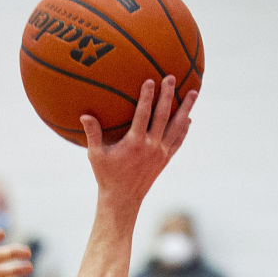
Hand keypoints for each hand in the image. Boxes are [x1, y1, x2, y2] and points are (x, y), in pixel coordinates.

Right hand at [80, 77, 196, 206]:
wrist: (123, 200)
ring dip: (186, 109)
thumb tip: (84, 115)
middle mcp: (151, 147)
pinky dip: (184, 129)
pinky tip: (188, 118)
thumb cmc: (107, 176)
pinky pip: (178, 141)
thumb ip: (92, 134)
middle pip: (163, 116)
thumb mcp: (96, 156)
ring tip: (193, 92)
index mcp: (134, 143)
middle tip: (172, 77)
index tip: (150, 80)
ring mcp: (161, 153)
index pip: (143, 115)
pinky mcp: (165, 160)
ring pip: (177, 127)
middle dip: (168, 95)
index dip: (147, 97)